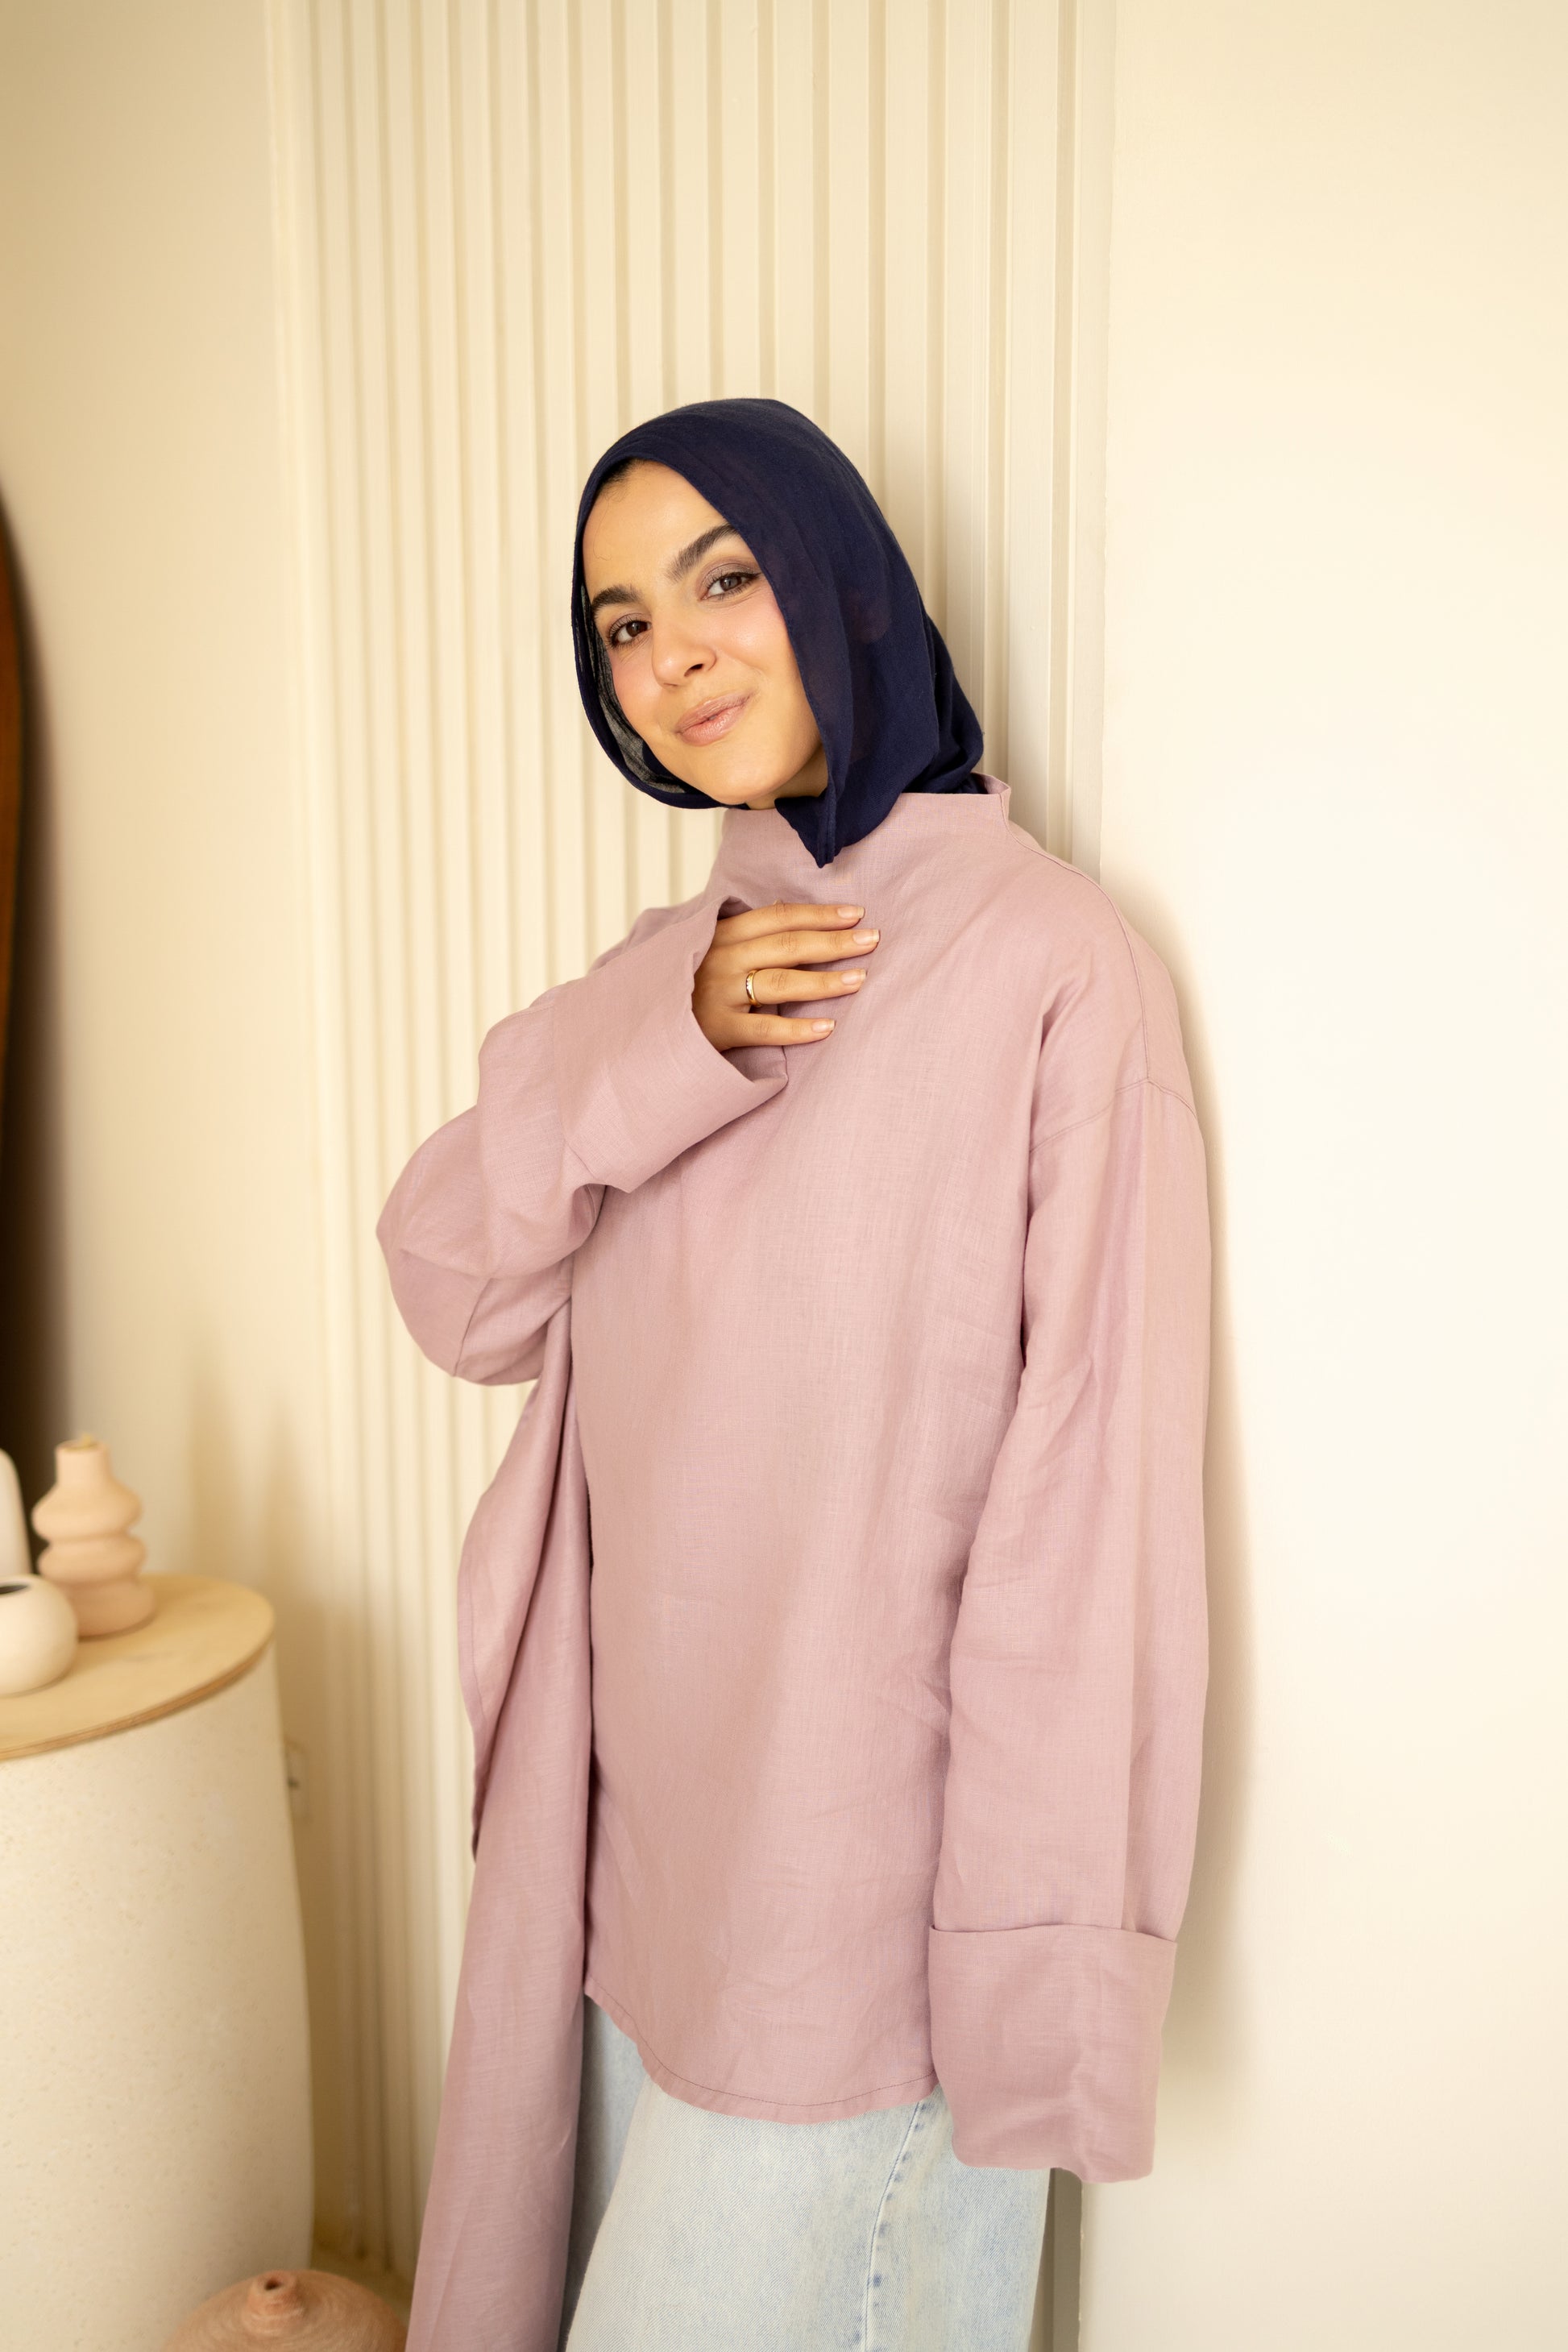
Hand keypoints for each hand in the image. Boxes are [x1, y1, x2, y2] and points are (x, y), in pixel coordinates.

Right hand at [692, 900, 879, 1050]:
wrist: (641, 1026)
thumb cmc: (681, 985)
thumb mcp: (704, 948)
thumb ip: (742, 934)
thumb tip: (784, 910)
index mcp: (722, 935)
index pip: (778, 916)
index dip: (818, 914)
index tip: (855, 913)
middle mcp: (721, 960)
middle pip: (787, 945)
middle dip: (833, 940)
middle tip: (872, 939)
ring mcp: (719, 994)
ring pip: (781, 983)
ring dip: (824, 980)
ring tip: (859, 978)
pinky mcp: (717, 1031)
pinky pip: (764, 1030)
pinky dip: (797, 1029)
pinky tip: (827, 1028)